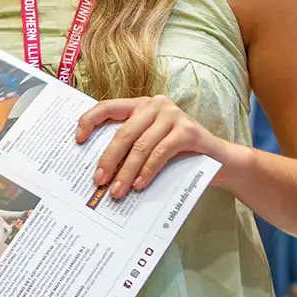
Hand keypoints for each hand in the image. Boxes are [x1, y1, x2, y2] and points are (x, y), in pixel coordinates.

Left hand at [77, 96, 220, 198]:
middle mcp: (155, 105)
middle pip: (123, 132)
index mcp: (141, 105)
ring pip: (141, 145)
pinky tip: (139, 185)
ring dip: (127, 172)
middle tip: (99, 181)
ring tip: (118, 192)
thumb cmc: (179, 154)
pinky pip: (161, 152)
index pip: (108, 107)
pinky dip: (148, 171)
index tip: (77, 140)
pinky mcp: (188, 130)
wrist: (220, 160)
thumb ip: (130, 148)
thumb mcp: (150, 145)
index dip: (89, 121)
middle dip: (109, 159)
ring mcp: (173, 115)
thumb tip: (100, 170)